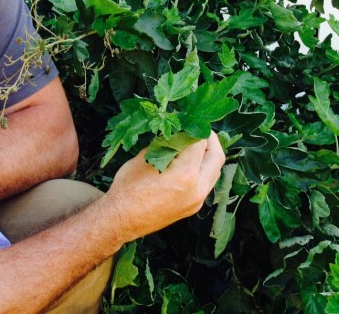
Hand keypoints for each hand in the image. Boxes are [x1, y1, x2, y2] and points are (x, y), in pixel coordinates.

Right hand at [105, 132, 224, 241]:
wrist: (121, 219)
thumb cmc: (128, 187)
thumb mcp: (144, 158)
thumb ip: (165, 144)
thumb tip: (175, 132)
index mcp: (185, 173)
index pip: (200, 141)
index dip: (194, 127)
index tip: (187, 119)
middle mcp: (197, 188)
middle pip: (216, 156)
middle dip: (209, 139)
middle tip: (198, 128)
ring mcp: (197, 200)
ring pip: (214, 171)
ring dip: (208, 155)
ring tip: (195, 144)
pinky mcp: (193, 207)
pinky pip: (206, 183)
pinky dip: (203, 168)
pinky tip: (189, 162)